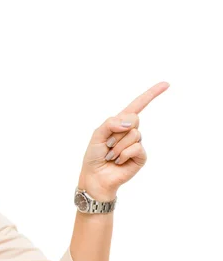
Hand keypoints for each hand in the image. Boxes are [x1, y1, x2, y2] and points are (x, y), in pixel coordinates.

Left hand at [77, 81, 169, 200]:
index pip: (137, 105)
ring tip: (111, 155)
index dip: (151, 94)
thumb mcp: (97, 134)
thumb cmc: (94, 155)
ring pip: (133, 134)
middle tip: (108, 144)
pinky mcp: (141, 156)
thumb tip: (131, 122)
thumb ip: (111, 123)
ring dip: (117, 146)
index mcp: (120, 123)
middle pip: (134, 118)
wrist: (95, 176)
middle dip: (117, 131)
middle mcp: (131, 131)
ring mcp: (137, 144)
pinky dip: (123, 154)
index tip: (166, 84)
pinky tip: (118, 161)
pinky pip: (136, 148)